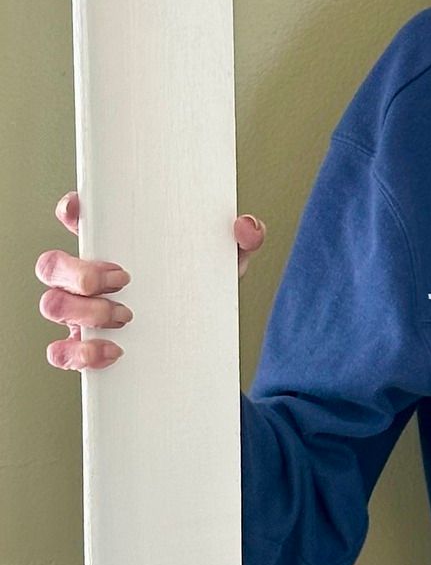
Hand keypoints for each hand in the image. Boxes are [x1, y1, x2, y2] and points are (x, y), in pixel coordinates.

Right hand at [36, 188, 266, 370]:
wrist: (204, 340)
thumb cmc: (202, 286)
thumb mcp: (226, 260)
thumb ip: (243, 238)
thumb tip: (246, 227)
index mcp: (114, 244)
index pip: (77, 217)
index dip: (70, 211)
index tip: (81, 211)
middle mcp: (86, 276)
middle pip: (51, 264)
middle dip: (80, 272)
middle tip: (124, 279)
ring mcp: (80, 312)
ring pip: (52, 304)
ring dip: (84, 311)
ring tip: (129, 316)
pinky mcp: (82, 346)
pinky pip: (59, 352)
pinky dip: (79, 353)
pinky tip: (114, 351)